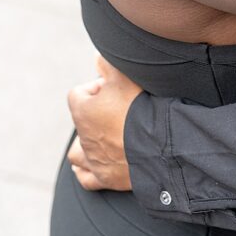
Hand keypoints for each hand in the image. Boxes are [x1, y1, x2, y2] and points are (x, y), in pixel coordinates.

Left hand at [67, 55, 141, 190]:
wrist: (158, 144)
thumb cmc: (140, 107)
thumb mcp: (125, 75)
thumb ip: (108, 64)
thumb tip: (97, 58)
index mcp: (82, 111)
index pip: (79, 93)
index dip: (97, 87)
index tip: (115, 87)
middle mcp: (82, 137)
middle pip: (81, 120)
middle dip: (96, 112)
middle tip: (120, 107)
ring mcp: (93, 160)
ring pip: (77, 152)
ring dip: (87, 142)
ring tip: (105, 135)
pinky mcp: (104, 178)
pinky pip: (85, 177)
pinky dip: (87, 170)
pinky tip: (94, 163)